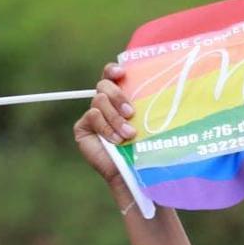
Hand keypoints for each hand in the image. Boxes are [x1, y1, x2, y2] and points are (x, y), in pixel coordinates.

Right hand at [74, 63, 136, 185]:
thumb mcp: (148, 122)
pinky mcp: (83, 128)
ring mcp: (93, 116)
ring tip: (129, 134)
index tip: (122, 72)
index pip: (112, 76)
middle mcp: (105, 105)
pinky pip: (93, 116)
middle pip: (104, 85)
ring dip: (116, 118)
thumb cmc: (146, 149)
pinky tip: (116, 141)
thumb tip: (160, 84)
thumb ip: (146, 104)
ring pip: (99, 100)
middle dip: (118, 96)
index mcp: (121, 99)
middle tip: (131, 112)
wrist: (134, 174)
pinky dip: (106, 127)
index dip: (113, 71)